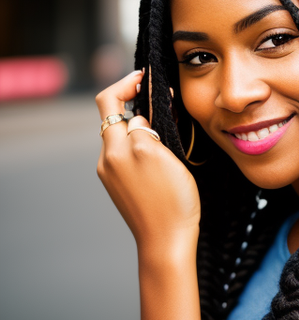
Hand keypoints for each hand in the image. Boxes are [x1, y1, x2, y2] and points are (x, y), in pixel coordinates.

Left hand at [96, 70, 200, 252]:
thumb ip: (141, 129)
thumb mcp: (157, 154)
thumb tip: (137, 118)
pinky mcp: (124, 185)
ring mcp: (114, 174)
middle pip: (115, 118)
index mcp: (114, 150)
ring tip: (165, 122)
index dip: (125, 84)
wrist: (167, 242)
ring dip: (141, 122)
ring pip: (123, 136)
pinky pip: (128, 153)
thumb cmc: (169, 200)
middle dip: (137, 103)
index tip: (145, 77)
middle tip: (162, 100)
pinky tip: (160, 146)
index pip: (108, 102)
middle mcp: (108, 160)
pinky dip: (141, 141)